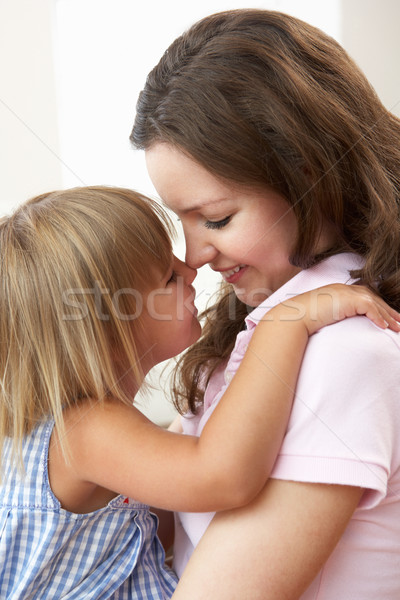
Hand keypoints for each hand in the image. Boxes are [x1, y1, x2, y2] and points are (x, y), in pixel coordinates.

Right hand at [266, 284, 399, 335]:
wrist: (294, 316)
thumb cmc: (302, 318)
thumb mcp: (321, 316)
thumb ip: (333, 316)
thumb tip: (336, 325)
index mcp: (339, 291)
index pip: (365, 297)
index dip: (379, 307)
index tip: (388, 318)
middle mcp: (344, 289)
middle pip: (374, 298)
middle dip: (389, 311)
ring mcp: (346, 292)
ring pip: (375, 303)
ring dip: (388, 316)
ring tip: (398, 328)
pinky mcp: (347, 299)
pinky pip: (369, 307)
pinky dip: (378, 317)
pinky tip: (384, 327)